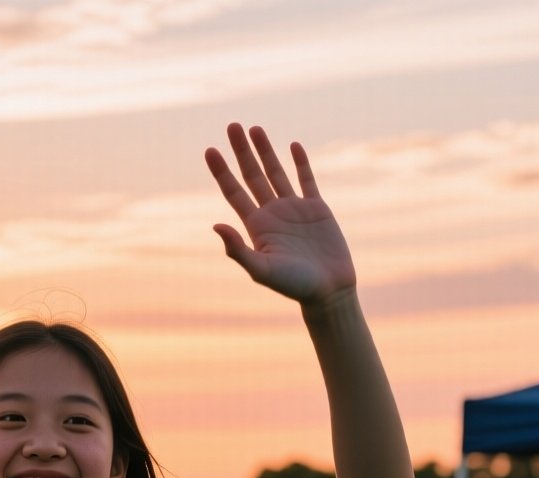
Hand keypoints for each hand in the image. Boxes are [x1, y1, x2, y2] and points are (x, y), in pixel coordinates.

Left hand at [204, 123, 356, 307]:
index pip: (233, 191)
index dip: (221, 171)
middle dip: (241, 151)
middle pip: (252, 175)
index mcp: (256, 225)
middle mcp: (271, 213)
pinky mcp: (317, 209)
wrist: (328, 291)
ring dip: (266, 151)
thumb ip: (238, 249)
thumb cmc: (293, 285)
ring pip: (276, 173)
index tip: (210, 150)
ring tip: (254, 128)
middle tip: (232, 126)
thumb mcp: (261, 270)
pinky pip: (307, 180)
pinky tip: (293, 145)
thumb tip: (216, 225)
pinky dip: (301, 163)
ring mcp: (294, 209)